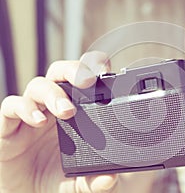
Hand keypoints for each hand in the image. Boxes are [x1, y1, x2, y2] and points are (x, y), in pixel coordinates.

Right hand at [0, 51, 117, 192]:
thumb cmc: (58, 179)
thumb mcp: (81, 183)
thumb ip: (94, 180)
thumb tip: (109, 179)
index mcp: (76, 113)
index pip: (84, 81)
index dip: (93, 69)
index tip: (105, 72)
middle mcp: (53, 108)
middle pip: (61, 74)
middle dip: (73, 71)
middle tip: (87, 81)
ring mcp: (32, 114)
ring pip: (38, 86)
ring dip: (52, 94)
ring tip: (66, 111)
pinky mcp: (9, 126)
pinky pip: (12, 106)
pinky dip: (24, 108)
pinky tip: (38, 120)